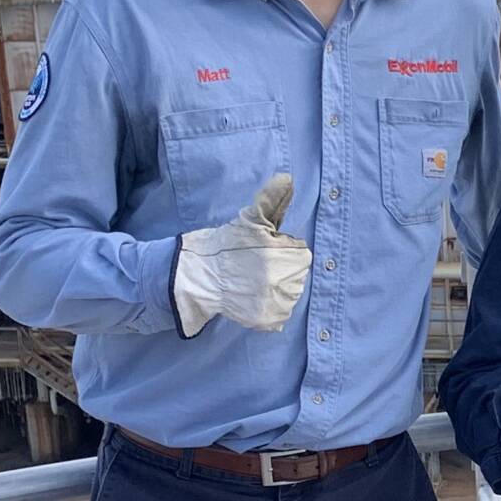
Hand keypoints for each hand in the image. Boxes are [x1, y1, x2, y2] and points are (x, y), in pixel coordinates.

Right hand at [173, 174, 311, 335]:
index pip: (300, 253)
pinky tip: (253, 298)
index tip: (262, 251)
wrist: (200, 275)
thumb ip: (272, 200)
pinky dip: (269, 309)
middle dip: (280, 269)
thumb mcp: (250, 219)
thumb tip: (288, 179)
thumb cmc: (227, 244)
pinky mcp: (269, 321)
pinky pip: (280, 315)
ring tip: (252, 282)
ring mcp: (279, 303)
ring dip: (276, 289)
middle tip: (254, 267)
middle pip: (297, 275)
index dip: (281, 250)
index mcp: (290, 255)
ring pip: (290, 295)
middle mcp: (289, 281)